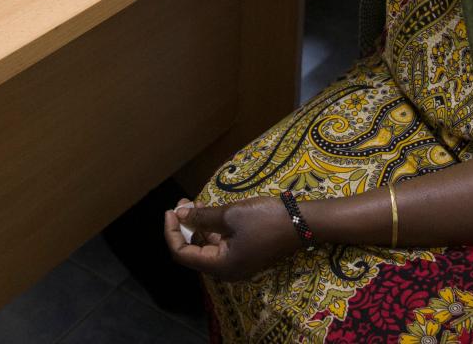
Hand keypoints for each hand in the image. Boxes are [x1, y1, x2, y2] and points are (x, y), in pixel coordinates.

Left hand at [163, 196, 300, 280]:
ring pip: (205, 245)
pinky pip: (219, 243)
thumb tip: (179, 214)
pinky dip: (210, 227)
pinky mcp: (243, 253)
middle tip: (182, 202)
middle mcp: (225, 270)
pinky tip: (208, 209)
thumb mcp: (230, 215)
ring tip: (193, 202)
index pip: (182, 254)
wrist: (301, 223)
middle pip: (193, 251)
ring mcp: (235, 262)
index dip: (172, 232)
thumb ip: (202, 217)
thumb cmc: (265, 220)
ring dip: (197, 224)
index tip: (170, 210)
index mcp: (220, 266)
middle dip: (183, 226)